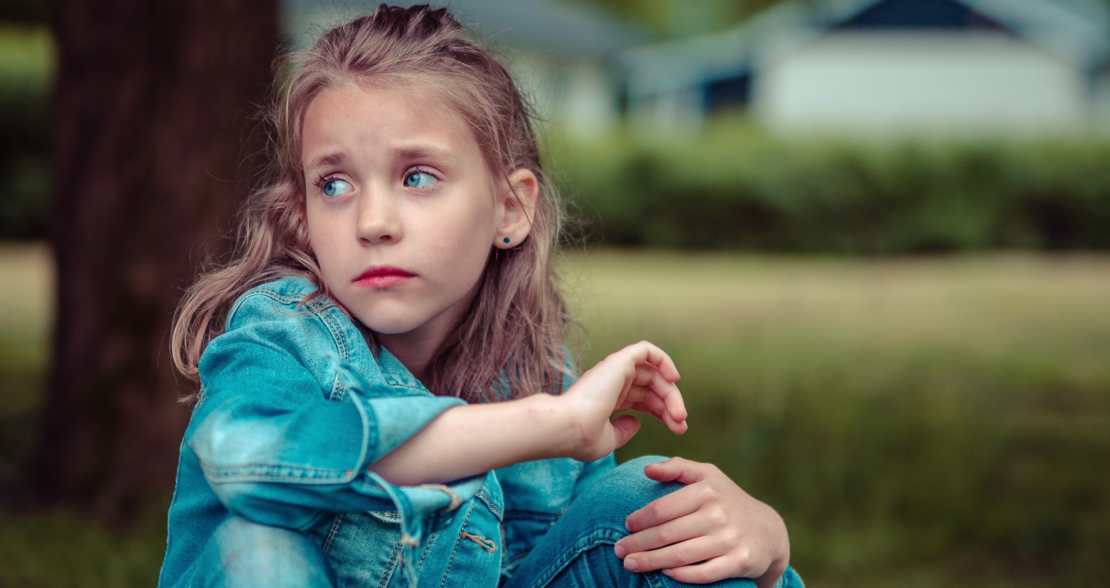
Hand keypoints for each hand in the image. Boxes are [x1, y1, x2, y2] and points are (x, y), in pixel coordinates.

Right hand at [562, 341, 686, 461]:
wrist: (568, 428)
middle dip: (671, 406)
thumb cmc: (582, 438)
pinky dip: (663, 360)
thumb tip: (636, 422)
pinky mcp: (619, 361)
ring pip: (654, 373)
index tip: (677, 430)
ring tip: (679, 415)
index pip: (643, 399)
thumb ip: (623, 431)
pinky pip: (646, 350)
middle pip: (652, 388)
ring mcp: (614, 370)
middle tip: (681, 425)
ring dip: (671, 393)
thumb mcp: (608, 440)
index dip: (663, 413)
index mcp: (608, 399)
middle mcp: (611, 382)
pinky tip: (674, 379)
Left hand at [614, 458, 789, 586]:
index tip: (626, 526)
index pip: (663, 508)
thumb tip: (647, 470)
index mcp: (707, 491)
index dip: (640, 519)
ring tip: (630, 564)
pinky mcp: (739, 562)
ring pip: (681, 554)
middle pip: (667, 533)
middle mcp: (718, 514)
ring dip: (651, 561)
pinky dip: (681, 574)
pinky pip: (704, 572)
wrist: (768, 531)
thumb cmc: (727, 500)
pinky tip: (664, 573)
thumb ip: (677, 468)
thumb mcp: (708, 476)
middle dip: (638, 544)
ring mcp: (729, 539)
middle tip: (619, 550)